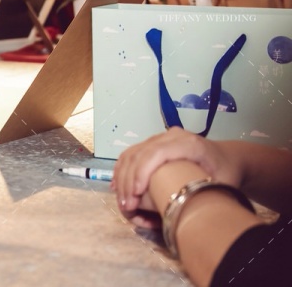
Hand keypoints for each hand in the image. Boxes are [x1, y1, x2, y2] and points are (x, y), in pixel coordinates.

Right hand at [112, 128, 240, 219]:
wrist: (229, 158)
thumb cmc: (227, 174)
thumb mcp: (223, 186)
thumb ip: (202, 195)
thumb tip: (179, 212)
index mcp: (189, 144)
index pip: (156, 153)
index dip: (142, 172)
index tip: (136, 195)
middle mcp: (171, 136)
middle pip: (139, 153)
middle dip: (128, 180)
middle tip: (127, 205)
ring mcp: (160, 138)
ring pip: (131, 153)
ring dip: (122, 177)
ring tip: (122, 201)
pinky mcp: (153, 144)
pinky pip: (131, 154)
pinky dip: (121, 171)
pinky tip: (118, 187)